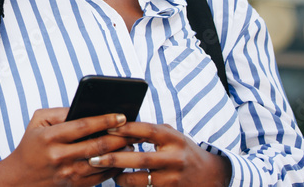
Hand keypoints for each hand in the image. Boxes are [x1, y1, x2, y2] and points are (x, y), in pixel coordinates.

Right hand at [0, 108, 135, 186]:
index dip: (104, 120)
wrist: (20, 178)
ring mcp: (67, 173)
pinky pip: (100, 178)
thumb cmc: (31, 145)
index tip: (120, 115)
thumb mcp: (38, 122)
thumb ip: (60, 112)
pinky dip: (113, 168)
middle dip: (119, 137)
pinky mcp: (74, 185)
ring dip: (119, 153)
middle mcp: (59, 156)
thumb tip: (85, 108)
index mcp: (50, 137)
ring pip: (101, 163)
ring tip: (132, 143)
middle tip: (133, 130)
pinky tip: (121, 159)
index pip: (82, 126)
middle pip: (96, 145)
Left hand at [85, 122, 231, 186]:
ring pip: (141, 181)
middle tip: (93, 158)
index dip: (126, 129)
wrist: (210, 176)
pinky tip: (120, 182)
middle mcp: (175, 159)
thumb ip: (151, 131)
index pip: (148, 131)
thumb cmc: (183, 151)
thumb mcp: (173, 136)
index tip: (106, 127)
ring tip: (107, 173)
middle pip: (141, 159)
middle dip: (115, 159)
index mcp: (174, 139)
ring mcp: (174, 179)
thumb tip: (120, 122)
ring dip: (120, 178)